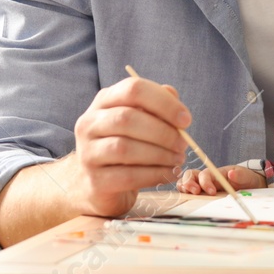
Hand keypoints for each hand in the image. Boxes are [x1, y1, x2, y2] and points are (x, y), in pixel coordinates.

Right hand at [66, 75, 192, 217]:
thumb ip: (157, 105)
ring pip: (125, 148)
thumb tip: (172, 95)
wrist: (98, 183)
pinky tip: (170, 173)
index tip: (186, 120)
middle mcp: (89, 123)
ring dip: (160, 154)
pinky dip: (155, 174)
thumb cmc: (127, 144)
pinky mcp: (95, 181)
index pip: (133, 89)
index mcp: (104, 101)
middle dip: (163, 132)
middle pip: (127, 118)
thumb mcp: (141, 120)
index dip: (164, 103)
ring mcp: (87, 153)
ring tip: (178, 159)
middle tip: (183, 143)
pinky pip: (128, 176)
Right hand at [177, 165, 266, 194]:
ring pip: (185, 182)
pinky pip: (186, 192)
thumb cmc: (244, 178)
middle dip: (189, 182)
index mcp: (215, 173)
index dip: (205, 182)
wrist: (246, 184)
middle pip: (190, 175)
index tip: (212, 192)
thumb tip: (232, 173)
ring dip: (184, 187)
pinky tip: (183, 199)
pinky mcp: (199, 194)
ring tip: (187, 195)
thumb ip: (239, 175)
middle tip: (195, 192)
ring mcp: (201, 185)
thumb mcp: (245, 176)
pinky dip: (182, 194)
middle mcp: (205, 178)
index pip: (205, 174)